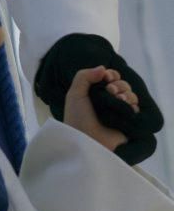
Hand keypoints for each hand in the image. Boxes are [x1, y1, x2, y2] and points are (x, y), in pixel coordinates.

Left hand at [35, 33, 162, 164]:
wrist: (86, 142)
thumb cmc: (77, 118)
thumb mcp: (75, 94)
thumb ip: (84, 75)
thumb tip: (103, 68)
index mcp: (96, 93)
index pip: (111, 78)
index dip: (111, 74)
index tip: (106, 77)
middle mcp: (108, 102)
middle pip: (123, 84)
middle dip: (119, 84)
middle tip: (111, 91)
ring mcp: (118, 112)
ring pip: (131, 95)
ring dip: (127, 93)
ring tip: (119, 99)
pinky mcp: (127, 123)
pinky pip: (136, 109)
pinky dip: (132, 105)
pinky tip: (126, 107)